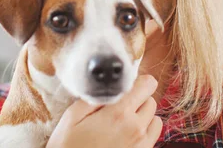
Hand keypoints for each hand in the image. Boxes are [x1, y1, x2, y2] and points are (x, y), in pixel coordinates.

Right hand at [46, 75, 161, 147]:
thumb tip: (108, 87)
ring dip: (142, 116)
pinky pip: (153, 136)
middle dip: (137, 99)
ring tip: (123, 122)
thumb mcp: (72, 117)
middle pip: (150, 100)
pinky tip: (127, 135)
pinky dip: (145, 131)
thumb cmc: (68, 147)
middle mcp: (135, 128)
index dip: (137, 81)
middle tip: (117, 106)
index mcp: (118, 114)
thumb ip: (93, 98)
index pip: (146, 85)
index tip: (126, 86)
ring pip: (154, 118)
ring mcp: (142, 144)